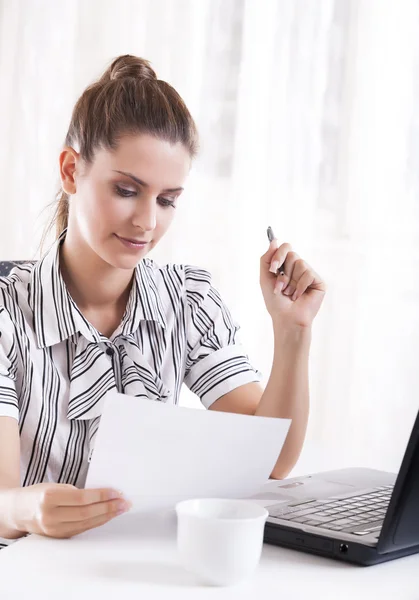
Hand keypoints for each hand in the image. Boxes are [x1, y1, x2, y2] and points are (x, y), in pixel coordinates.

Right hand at [8, 483, 130, 538]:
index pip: (82, 498)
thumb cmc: (40, 494)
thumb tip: (103, 494)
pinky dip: (97, 523)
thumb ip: (75, 492)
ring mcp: (54, 530)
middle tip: (125, 502)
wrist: (20, 511)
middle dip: (109, 507)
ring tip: (121, 509)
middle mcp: (50, 516)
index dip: (102, 495)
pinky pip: (82, 530)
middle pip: (86, 514)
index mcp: (49, 498)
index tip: (117, 492)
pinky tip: (108, 516)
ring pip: (86, 524)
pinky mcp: (59, 537)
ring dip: (107, 516)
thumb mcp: (55, 486)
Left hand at [260, 237, 325, 327]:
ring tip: (289, 293)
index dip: (278, 255)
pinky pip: (308, 273)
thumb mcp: (265, 278)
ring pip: (299, 263)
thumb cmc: (275, 302)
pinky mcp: (318, 281)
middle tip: (279, 287)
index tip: (272, 268)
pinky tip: (299, 296)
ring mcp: (309, 274)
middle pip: (291, 254)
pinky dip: (300, 286)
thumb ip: (267, 258)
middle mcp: (298, 268)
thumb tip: (274, 240)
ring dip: (290, 281)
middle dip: (283, 271)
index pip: (285, 248)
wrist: (286, 318)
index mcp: (286, 266)